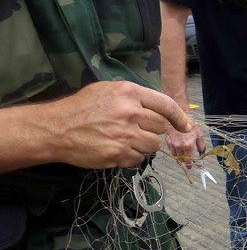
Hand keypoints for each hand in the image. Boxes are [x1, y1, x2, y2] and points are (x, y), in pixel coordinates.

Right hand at [53, 81, 192, 168]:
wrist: (57, 129)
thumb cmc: (82, 107)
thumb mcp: (108, 90)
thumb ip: (134, 97)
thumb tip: (159, 109)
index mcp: (130, 93)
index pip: (166, 105)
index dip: (179, 117)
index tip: (185, 126)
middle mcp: (130, 112)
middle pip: (161, 127)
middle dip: (153, 131)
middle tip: (137, 130)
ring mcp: (125, 135)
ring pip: (154, 145)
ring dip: (144, 145)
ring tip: (126, 140)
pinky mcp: (119, 154)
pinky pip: (139, 159)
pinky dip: (132, 157)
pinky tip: (117, 149)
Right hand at [165, 118, 205, 168]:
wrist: (178, 116)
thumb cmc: (190, 124)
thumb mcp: (199, 134)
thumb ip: (201, 145)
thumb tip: (202, 153)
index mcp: (188, 145)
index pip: (188, 161)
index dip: (189, 165)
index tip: (190, 166)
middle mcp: (179, 146)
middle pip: (181, 160)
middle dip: (185, 161)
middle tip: (188, 160)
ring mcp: (172, 144)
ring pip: (175, 156)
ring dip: (179, 157)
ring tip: (183, 154)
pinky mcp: (167, 141)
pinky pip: (171, 150)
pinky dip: (174, 151)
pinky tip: (178, 147)